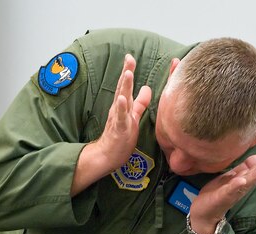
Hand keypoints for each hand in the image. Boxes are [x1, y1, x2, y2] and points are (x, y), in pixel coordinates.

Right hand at [70, 55, 151, 195]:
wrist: (108, 155)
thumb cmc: (120, 138)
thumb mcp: (133, 116)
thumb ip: (140, 103)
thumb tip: (147, 88)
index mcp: (123, 106)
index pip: (126, 85)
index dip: (129, 71)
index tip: (131, 56)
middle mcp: (119, 109)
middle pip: (123, 87)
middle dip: (126, 72)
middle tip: (129, 57)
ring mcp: (118, 119)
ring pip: (121, 100)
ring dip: (125, 86)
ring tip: (128, 72)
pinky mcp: (119, 130)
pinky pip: (120, 118)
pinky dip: (121, 108)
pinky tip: (122, 99)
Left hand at [189, 152, 255, 233]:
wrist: (203, 213)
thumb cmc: (217, 193)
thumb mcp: (231, 177)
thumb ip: (244, 168)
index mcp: (243, 180)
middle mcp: (241, 187)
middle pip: (255, 176)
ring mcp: (232, 192)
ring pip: (246, 183)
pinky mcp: (222, 197)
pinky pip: (230, 191)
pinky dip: (236, 185)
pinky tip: (242, 180)